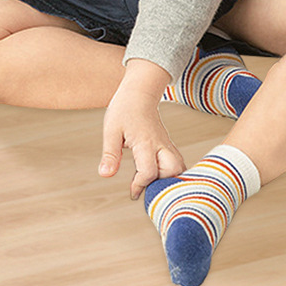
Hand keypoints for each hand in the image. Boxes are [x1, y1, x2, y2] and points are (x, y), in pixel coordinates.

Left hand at [99, 64, 185, 197]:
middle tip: (147, 189)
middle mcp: (161, 145)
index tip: (132, 193)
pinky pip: (177, 162)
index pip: (148, 171)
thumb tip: (105, 175)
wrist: (139, 92)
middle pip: (174, 170)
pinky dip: (172, 173)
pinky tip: (159, 177)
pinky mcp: (168, 145)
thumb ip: (110, 154)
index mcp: (145, 143)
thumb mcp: (111, 131)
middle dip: (163, 184)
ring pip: (180, 167)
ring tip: (154, 185)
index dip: (139, 185)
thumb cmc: (124, 110)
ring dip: (170, 179)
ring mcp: (167, 144)